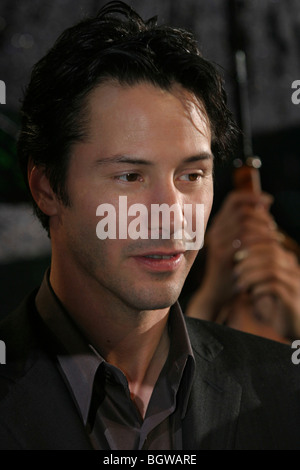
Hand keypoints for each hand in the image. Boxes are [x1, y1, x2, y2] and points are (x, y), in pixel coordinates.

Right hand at [185, 190, 279, 320]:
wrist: (217, 292)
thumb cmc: (232, 266)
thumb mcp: (237, 243)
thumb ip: (247, 224)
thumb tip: (264, 203)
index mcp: (218, 224)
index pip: (233, 200)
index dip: (252, 196)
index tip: (268, 201)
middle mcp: (214, 231)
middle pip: (242, 211)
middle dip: (262, 215)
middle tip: (273, 225)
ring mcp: (216, 243)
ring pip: (245, 224)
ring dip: (265, 228)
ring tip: (275, 237)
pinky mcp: (222, 255)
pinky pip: (245, 240)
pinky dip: (263, 240)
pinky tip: (273, 245)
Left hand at [233, 241, 299, 338]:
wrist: (293, 328)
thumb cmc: (276, 305)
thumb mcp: (267, 284)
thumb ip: (259, 270)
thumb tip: (237, 257)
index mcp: (290, 265)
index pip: (272, 246)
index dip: (253, 249)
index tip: (236, 257)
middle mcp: (296, 272)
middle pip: (272, 255)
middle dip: (249, 262)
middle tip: (235, 272)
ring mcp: (296, 285)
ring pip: (272, 271)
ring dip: (251, 277)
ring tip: (239, 286)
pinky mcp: (293, 300)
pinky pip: (274, 287)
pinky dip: (258, 289)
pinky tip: (250, 295)